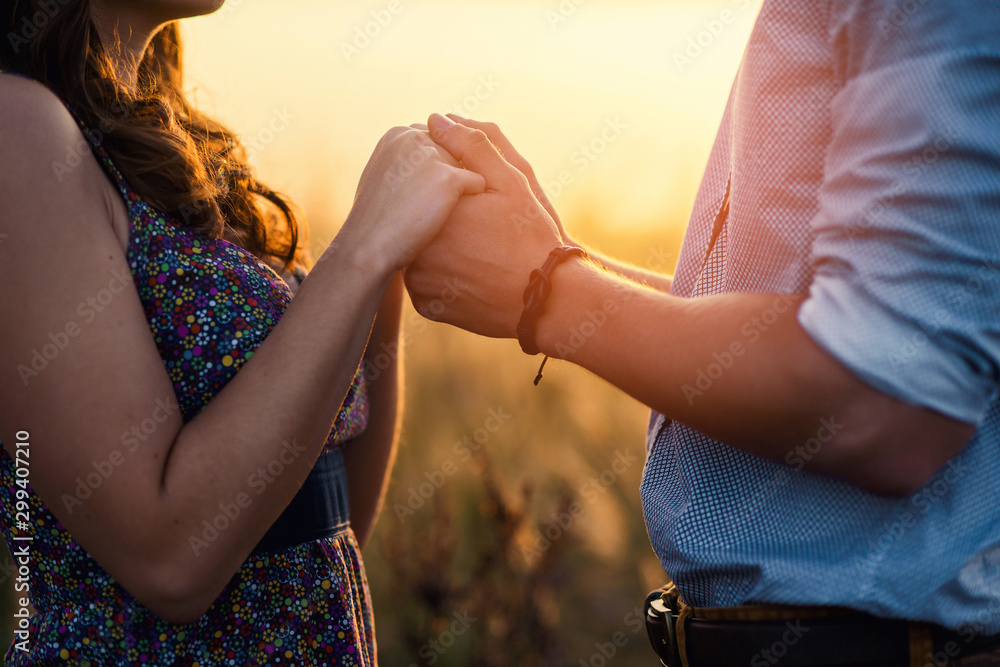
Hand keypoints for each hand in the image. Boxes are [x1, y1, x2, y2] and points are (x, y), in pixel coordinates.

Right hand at [336, 126, 484, 273]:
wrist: (370, 246)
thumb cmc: (376, 220)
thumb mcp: (384, 177)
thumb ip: (405, 161)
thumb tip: (428, 162)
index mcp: (397, 134)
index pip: (434, 140)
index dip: (434, 168)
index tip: (424, 190)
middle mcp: (414, 136)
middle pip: (452, 151)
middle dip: (449, 176)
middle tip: (429, 203)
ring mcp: (431, 155)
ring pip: (465, 166)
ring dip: (460, 189)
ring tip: (436, 212)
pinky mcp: (448, 177)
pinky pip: (477, 183)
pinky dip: (472, 201)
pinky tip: (450, 217)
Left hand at [404, 114, 563, 338]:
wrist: (546, 301)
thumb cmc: (532, 237)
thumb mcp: (510, 180)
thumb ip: (471, 145)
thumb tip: (435, 119)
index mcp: (432, 210)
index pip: (424, 187)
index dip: (449, 189)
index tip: (477, 202)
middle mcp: (416, 246)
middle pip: (419, 219)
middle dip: (443, 218)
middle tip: (481, 230)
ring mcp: (418, 281)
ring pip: (419, 251)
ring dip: (439, 246)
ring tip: (477, 250)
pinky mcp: (426, 306)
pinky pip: (425, 282)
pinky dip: (442, 275)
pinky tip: (471, 273)